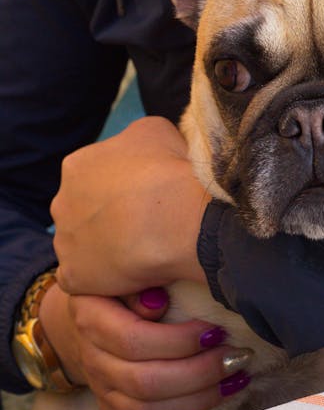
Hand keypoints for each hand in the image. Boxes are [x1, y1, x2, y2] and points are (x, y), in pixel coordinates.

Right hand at [40, 283, 251, 409]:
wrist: (96, 316)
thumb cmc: (126, 289)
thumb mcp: (128, 273)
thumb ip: (143, 281)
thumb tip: (160, 303)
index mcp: (93, 320)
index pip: (134, 341)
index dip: (180, 341)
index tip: (218, 332)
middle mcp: (94, 359)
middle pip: (144, 381)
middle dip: (200, 372)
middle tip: (238, 358)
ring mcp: (102, 391)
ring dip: (197, 399)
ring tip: (235, 381)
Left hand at [51, 117, 208, 295]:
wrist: (175, 218)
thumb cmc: (169, 171)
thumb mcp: (156, 130)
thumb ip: (136, 138)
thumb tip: (142, 150)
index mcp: (77, 165)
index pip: (95, 176)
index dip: (122, 187)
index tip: (146, 194)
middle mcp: (61, 202)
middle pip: (84, 211)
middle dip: (108, 217)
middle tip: (145, 223)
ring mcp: (64, 242)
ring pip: (84, 246)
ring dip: (106, 249)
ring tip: (143, 250)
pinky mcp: (73, 276)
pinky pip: (87, 279)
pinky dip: (106, 278)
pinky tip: (132, 273)